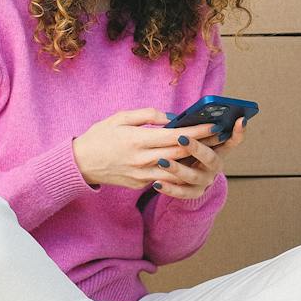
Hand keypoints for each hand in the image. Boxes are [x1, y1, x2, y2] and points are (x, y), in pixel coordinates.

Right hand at [71, 108, 220, 190]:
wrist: (79, 164)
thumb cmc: (99, 136)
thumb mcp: (120, 118)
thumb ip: (147, 115)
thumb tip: (171, 117)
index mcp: (138, 140)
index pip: (176, 136)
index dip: (197, 131)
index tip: (214, 125)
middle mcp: (142, 160)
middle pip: (181, 154)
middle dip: (203, 145)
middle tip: (220, 137)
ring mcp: (141, 175)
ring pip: (176, 170)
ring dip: (194, 161)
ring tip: (210, 150)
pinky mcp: (139, 185)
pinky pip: (164, 178)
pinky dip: (178, 171)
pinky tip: (190, 164)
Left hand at [156, 115, 246, 199]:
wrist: (183, 177)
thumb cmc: (186, 150)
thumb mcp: (193, 139)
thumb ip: (192, 129)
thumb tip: (179, 117)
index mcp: (218, 150)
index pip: (233, 140)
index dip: (238, 132)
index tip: (240, 119)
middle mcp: (215, 166)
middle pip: (210, 158)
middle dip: (196, 148)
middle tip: (181, 138)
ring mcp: (205, 181)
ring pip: (193, 176)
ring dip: (177, 168)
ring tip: (162, 161)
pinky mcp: (193, 194)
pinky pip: (181, 193)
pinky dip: (169, 188)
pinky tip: (156, 182)